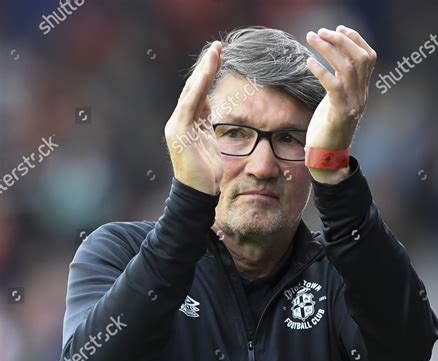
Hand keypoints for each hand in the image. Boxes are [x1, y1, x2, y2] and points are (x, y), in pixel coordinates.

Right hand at [165, 41, 223, 194]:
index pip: (196, 94)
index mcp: (186, 124)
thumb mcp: (209, 143)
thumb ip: (207, 125)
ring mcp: (177, 125)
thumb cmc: (206, 173)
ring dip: (204, 70)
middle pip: (193, 88)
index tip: (218, 57)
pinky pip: (191, 102)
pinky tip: (208, 70)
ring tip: (215, 52)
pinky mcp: (180, 131)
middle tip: (218, 47)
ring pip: (192, 91)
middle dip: (205, 67)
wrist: (198, 193)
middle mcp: (178, 121)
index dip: (206, 75)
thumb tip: (212, 108)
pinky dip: (200, 85)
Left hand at [305, 26, 376, 153]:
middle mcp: (361, 96)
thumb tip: (330, 65)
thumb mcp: (334, 103)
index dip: (356, 39)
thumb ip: (337, 86)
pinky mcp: (340, 114)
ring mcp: (352, 105)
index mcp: (361, 92)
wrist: (326, 160)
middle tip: (321, 31)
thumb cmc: (325, 132)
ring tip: (312, 39)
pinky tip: (309, 62)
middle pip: (360, 58)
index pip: (368, 58)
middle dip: (341, 40)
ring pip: (348, 68)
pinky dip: (321, 70)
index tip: (339, 28)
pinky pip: (333, 86)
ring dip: (329, 49)